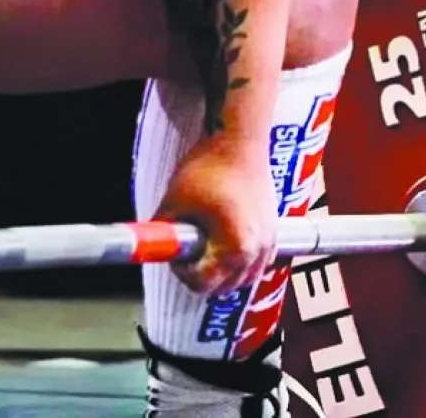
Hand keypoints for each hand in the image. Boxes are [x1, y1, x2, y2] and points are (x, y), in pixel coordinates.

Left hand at [154, 137, 277, 296]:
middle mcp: (257, 251)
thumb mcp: (173, 204)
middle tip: (188, 246)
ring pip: (243, 278)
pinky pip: (257, 262)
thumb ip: (162, 235)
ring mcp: (269, 241)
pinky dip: (242, 260)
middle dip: (203, 273)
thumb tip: (150, 251)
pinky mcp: (274, 230)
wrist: (239, 138)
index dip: (182, 270)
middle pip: (224, 288)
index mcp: (234, 248)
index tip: (177, 248)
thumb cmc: (208, 167)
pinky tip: (226, 238)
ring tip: (207, 241)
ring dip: (223, 270)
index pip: (202, 285)